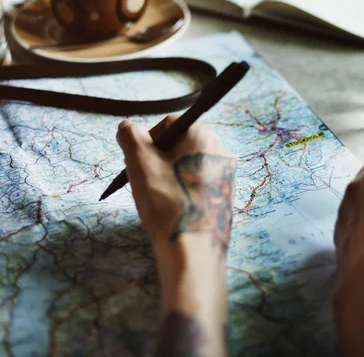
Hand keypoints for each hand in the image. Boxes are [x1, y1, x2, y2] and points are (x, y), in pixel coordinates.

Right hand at [116, 117, 235, 251]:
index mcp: (203, 135)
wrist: (192, 249)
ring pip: (189, 165)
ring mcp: (226, 173)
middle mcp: (220, 150)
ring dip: (170, 175)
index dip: (148, 142)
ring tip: (159, 197)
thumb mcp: (140, 162)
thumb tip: (127, 125)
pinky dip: (184, 190)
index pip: (169, 125)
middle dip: (159, 159)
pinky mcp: (226, 195)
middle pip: (180, 145)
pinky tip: (174, 208)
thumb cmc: (165, 201)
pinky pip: (199, 183)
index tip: (138, 163)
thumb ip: (130, 137)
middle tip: (146, 181)